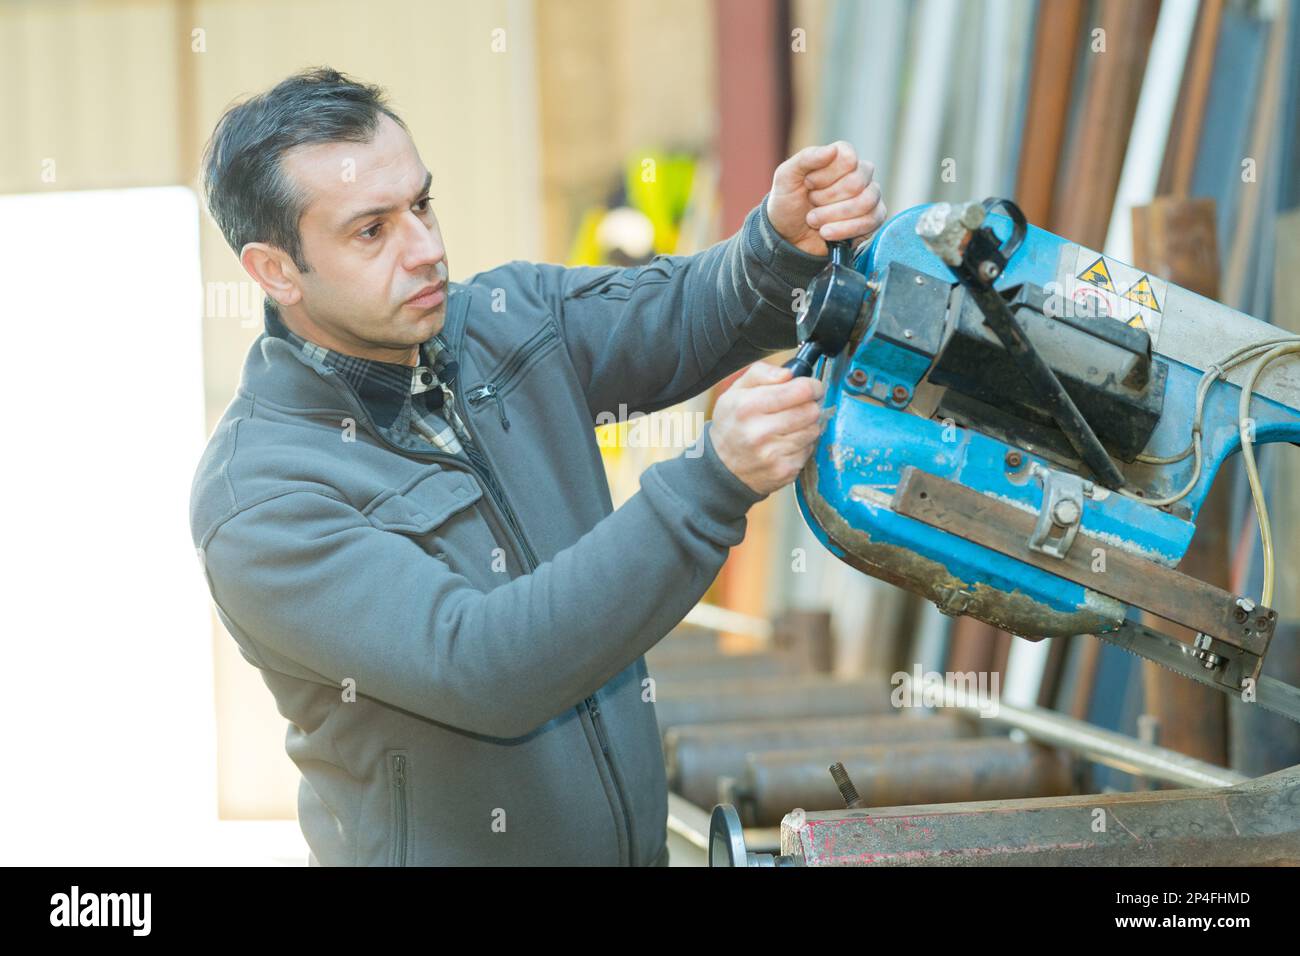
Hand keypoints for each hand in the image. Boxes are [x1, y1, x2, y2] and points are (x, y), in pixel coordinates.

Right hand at [711, 361, 825, 495]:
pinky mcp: (783, 471)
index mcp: (747, 407)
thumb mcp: (735, 391)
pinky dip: (802, 445)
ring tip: (789, 426)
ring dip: (806, 426)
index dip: (812, 386)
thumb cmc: (731, 424)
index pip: (800, 391)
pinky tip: (785, 443)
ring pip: (813, 431)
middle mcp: (759, 432)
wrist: (721, 466)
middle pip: (811, 411)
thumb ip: (761, 373)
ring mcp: (772, 455)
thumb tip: (789, 374)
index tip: (811, 387)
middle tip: (799, 407)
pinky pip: (809, 450)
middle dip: (809, 406)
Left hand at [766, 141, 886, 256]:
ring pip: (865, 202)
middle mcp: (860, 174)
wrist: (789, 236)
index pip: (848, 159)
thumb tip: (832, 150)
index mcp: (841, 157)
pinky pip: (870, 222)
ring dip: (833, 215)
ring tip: (814, 219)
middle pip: (855, 183)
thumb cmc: (789, 202)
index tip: (808, 184)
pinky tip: (826, 232)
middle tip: (811, 203)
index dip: (825, 175)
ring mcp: (870, 196)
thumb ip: (806, 158)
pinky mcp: (873, 219)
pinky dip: (843, 230)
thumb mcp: (786, 176)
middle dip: (825, 198)